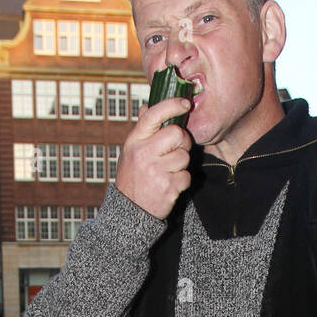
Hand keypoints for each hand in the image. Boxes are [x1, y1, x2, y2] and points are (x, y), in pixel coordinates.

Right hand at [115, 98, 192, 219]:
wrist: (129, 212)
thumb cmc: (132, 177)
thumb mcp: (130, 151)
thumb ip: (142, 130)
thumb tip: (147, 106)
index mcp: (134, 142)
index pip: (154, 115)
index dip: (172, 105)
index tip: (185, 104)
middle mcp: (144, 154)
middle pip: (177, 134)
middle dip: (182, 141)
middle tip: (176, 150)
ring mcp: (156, 172)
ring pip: (184, 156)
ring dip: (181, 165)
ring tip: (168, 172)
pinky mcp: (168, 188)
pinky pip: (186, 176)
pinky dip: (181, 181)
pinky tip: (169, 185)